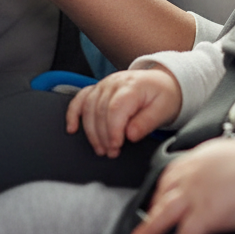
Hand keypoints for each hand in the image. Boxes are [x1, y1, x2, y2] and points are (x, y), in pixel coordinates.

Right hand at [65, 68, 181, 157]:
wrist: (162, 82)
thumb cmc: (163, 96)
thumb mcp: (163, 110)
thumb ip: (146, 123)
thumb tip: (130, 135)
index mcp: (132, 85)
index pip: (115, 109)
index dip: (113, 130)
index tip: (116, 147)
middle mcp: (115, 82)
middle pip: (99, 110)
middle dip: (103, 136)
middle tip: (111, 152)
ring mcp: (104, 84)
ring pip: (88, 107)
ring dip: (90, 131)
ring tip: (100, 148)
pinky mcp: (98, 89)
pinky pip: (81, 98)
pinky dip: (73, 113)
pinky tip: (72, 128)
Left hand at [134, 138, 234, 233]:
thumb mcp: (231, 153)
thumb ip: (217, 164)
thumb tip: (217, 173)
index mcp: (198, 158)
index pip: (171, 173)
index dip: (161, 187)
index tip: (158, 196)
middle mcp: (191, 175)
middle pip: (162, 192)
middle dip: (151, 207)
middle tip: (144, 220)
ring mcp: (194, 195)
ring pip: (163, 213)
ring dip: (149, 226)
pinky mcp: (203, 215)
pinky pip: (184, 232)